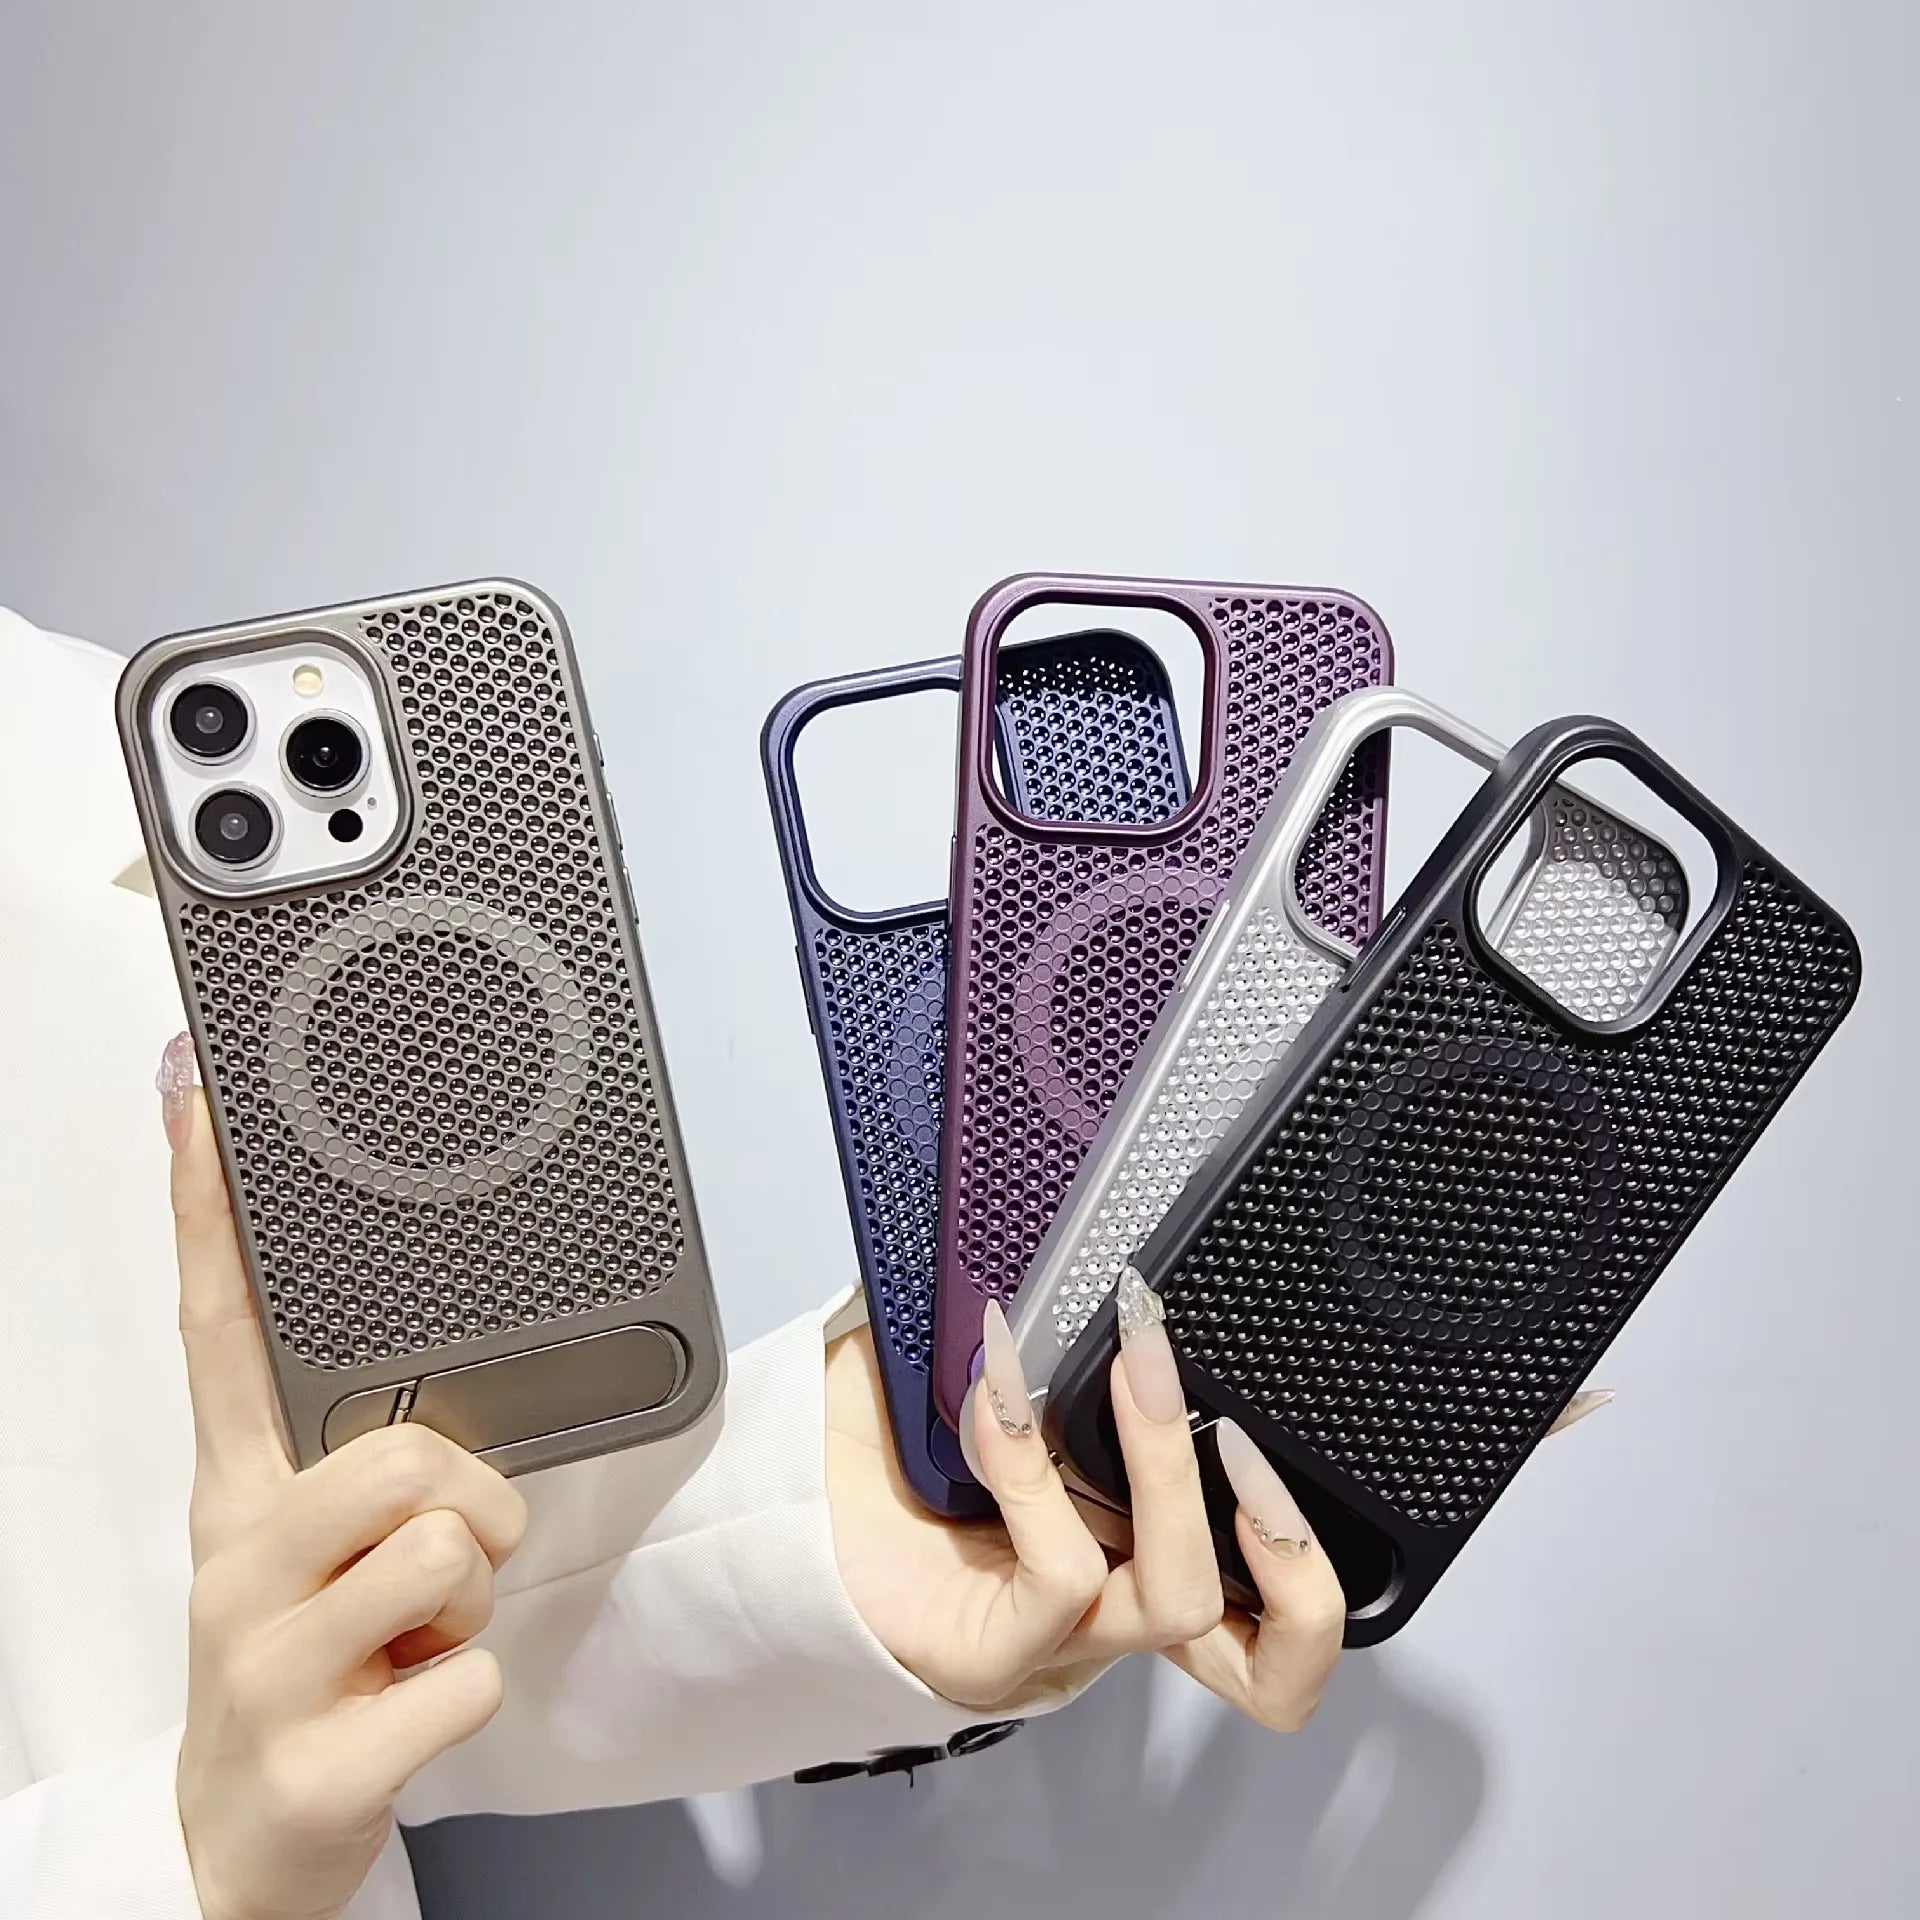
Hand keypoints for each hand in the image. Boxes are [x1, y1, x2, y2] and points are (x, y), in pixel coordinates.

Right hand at [159, 1035, 526, 1919]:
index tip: (203, 1105)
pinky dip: (471, 1693)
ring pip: (447, 1552)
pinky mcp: (311, 1759)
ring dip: (471, 1603)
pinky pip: (470, 1676)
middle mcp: (236, 1558)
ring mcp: (264, 1664)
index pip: (218, 1330)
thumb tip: (436, 1408)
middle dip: (473, 1502)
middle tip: (450, 1564)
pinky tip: (408, 1713)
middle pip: (405, 1452)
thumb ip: (360, 1466)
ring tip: (417, 1643)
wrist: (249, 1844)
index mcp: (240, 1494)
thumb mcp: (311, 1555)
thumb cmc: (309, 1670)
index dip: (209, 1215)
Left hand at [830, 1272, 1617, 1730]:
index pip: (1349, 1536)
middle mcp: (1152, 1598)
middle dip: (1287, 1519)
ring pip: (1182, 1597)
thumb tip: (1126, 1199)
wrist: (802, 1526)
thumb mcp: (1024, 1352)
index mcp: (1187, 1538)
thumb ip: (1085, 1290)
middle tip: (1239, 1409)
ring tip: (1131, 1360)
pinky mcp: (1005, 1641)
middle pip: (1302, 1635)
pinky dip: (1034, 1463)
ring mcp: (1082, 1630)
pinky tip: (1001, 1377)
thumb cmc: (919, 1450)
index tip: (1554, 1396)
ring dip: (1159, 1463)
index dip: (1448, 1478)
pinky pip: (1054, 1565)